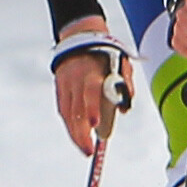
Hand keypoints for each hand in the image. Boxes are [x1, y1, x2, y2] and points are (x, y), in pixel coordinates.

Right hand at [50, 24, 129, 152]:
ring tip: (84, 148)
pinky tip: (75, 134)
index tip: (94, 125)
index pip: (90, 92)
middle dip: (81, 132)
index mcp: (93, 72)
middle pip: (76, 109)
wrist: (80, 36)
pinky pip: (63, 109)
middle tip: (89, 150)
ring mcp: (65, 83)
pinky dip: (69, 123)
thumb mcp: (121, 63)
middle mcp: (76, 78)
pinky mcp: (59, 87)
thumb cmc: (106, 54)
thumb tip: (125, 109)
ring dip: (74, 132)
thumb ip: (126, 85)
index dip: (91, 109)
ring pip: (67, 112)